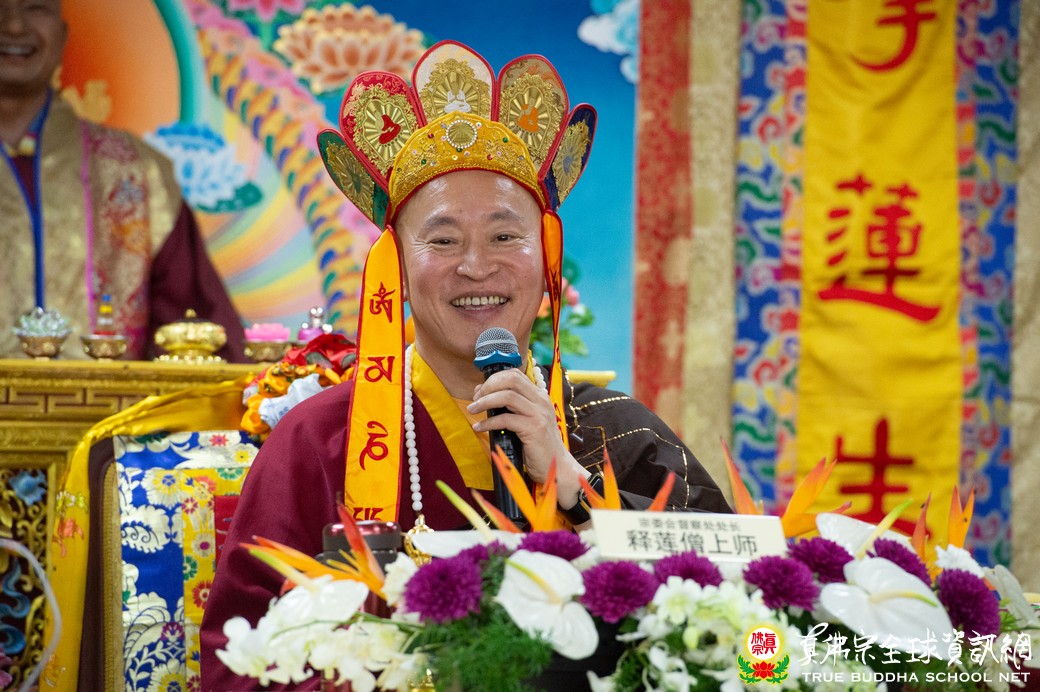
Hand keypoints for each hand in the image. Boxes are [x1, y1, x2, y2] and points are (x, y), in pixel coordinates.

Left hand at [468, 368, 587, 506]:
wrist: (557, 467)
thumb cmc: (538, 446)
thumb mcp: (525, 421)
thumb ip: (509, 407)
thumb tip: (483, 392)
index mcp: (539, 396)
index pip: (515, 375)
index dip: (494, 379)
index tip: (480, 391)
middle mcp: (541, 401)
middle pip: (511, 380)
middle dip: (489, 386)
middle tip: (475, 398)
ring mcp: (538, 414)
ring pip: (507, 396)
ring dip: (485, 401)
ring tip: (472, 410)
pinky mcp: (534, 429)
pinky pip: (506, 419)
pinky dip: (489, 422)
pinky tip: (480, 428)